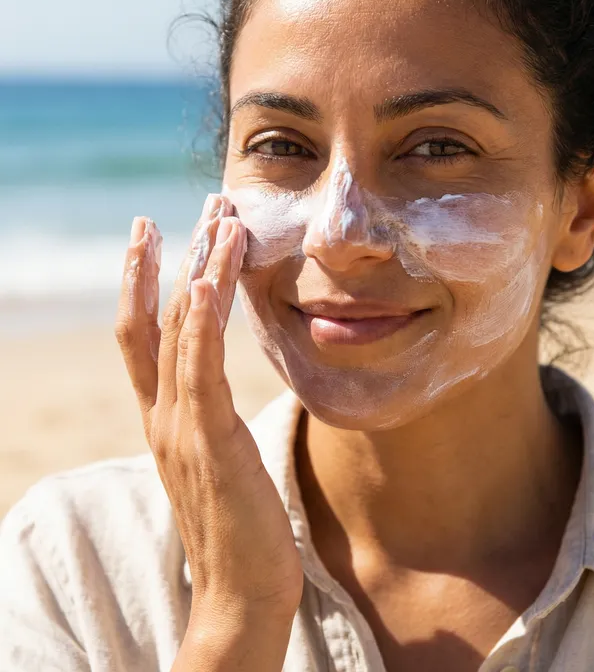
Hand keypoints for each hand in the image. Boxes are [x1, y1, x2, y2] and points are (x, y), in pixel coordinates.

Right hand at [115, 194, 302, 664]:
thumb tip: (221, 395)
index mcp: (166, 419)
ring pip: (182, 330)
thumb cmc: (240, 528)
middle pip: (159, 320)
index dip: (143, 284)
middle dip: (173, 259)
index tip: (155, 237)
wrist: (243, 592)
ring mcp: (181, 426)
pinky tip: (212, 275)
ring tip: (218, 219)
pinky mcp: (209, 438)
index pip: (144, 337)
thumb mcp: (219, 462)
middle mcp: (164, 415)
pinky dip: (203, 316)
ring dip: (200, 268)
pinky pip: (201, 364)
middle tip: (190, 207)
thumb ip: (211, 424)